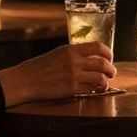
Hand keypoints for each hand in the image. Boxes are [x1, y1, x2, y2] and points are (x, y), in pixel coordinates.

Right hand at [0, 42, 115, 105]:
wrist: (25, 80)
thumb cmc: (39, 67)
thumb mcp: (58, 53)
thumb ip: (75, 54)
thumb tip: (91, 58)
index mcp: (71, 49)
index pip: (98, 47)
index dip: (108, 53)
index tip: (109, 58)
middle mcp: (74, 61)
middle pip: (103, 63)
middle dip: (111, 69)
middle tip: (111, 73)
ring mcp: (74, 75)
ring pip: (101, 77)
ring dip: (106, 81)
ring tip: (105, 82)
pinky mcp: (72, 89)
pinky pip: (91, 89)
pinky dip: (96, 89)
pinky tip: (94, 89)